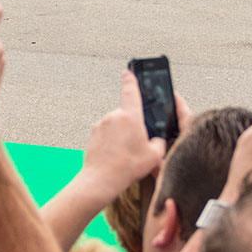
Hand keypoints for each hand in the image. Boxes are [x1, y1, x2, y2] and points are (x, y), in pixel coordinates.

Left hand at [80, 71, 167, 195]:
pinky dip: (111, 143)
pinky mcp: (93, 135)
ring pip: (116, 127)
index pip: (131, 91)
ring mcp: (101, 125)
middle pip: (127, 116)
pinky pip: (106, 135)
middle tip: (137, 146)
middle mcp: (114, 116)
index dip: (131, 79)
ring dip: (121, 137)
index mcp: (130, 116)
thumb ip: (159, 143)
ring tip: (125, 156)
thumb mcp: (154, 156)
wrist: (101, 180)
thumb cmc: (127, 167)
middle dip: (133, 128)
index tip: (129, 71)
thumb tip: (156, 141)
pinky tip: (115, 157)